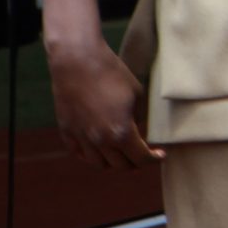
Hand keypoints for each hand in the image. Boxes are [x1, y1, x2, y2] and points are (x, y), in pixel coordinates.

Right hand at [45, 31, 162, 168]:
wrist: (78, 62)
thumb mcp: (137, 95)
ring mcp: (81, 138)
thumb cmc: (112, 74)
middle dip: (135, 162)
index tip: (160, 155)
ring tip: (123, 153)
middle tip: (143, 154)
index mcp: (121, 132)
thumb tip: (136, 132)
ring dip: (114, 162)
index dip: (153, 159)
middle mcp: (100, 141)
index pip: (141, 158)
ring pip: (100, 164)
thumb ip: (138, 118)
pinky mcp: (67, 131)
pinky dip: (93, 155)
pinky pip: (81, 153)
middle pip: (121, 166)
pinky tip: (101, 148)